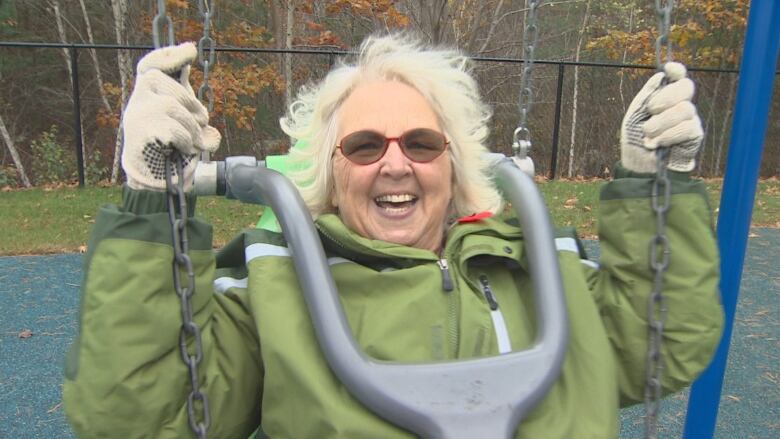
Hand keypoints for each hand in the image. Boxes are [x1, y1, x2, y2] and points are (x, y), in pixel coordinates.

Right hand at [121, 42, 220, 190]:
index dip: (168, 55)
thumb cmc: (170, 151)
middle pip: (167, 84)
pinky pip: (173, 129)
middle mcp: (137, 102)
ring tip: (193, 143)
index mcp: (147, 97)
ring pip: (173, 107)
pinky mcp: (139, 133)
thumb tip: (205, 119)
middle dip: (191, 104)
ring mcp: (135, 116)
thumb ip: (191, 113)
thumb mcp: (183, 126)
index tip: (189, 50)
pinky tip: (183, 149)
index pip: (150, 65)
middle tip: (202, 122)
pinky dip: (186, 140)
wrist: (152, 181)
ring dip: (191, 128)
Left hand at [620, 62, 702, 172]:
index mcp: (665, 97)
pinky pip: (687, 127)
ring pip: (685, 109)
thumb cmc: (635, 139)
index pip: (678, 77)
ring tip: (648, 134)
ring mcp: (690, 119)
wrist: (639, 165)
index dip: (676, 70)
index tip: (669, 69)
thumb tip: (660, 75)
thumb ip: (647, 95)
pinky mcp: (695, 135)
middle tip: (651, 110)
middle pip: (686, 87)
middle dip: (667, 96)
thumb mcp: (634, 115)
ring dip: (661, 122)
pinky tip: (657, 143)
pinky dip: (668, 135)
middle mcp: (680, 104)